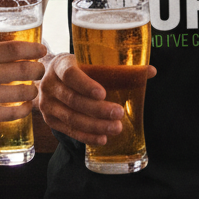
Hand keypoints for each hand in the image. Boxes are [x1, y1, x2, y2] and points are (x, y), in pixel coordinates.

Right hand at [0, 37, 46, 137]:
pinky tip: (24, 108)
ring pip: (23, 92)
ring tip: (32, 90)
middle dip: (38, 69)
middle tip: (40, 70)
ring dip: (32, 91)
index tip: (42, 50)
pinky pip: (13, 113)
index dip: (34, 49)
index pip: (15, 48)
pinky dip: (24, 110)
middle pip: (24, 69)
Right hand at [38, 53, 155, 144]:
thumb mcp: (90, 60)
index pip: (70, 74)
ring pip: (72, 118)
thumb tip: (151, 71)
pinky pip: (69, 131)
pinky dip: (87, 136)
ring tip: (116, 128)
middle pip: (74, 100)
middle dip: (98, 110)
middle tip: (119, 113)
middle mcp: (50, 85)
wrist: (52, 77)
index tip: (103, 93)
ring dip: (95, 125)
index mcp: (60, 65)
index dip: (86, 85)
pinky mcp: (50, 120)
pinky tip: (103, 138)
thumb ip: (119, 67)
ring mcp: (47, 104)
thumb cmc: (79, 67)